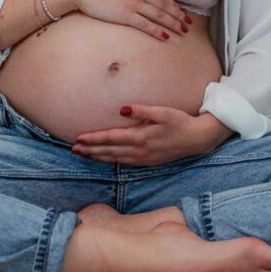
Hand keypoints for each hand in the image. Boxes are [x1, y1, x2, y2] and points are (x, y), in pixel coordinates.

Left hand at [71, 103, 218, 166]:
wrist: (196, 139)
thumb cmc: (179, 121)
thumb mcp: (162, 112)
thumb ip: (141, 110)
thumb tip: (122, 108)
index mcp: (140, 137)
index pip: (111, 138)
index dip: (94, 139)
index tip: (79, 139)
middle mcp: (139, 151)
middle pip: (109, 151)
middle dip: (90, 150)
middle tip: (73, 150)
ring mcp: (143, 159)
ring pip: (115, 159)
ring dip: (98, 157)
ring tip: (84, 155)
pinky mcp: (148, 162)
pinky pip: (125, 163)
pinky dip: (111, 161)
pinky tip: (105, 159)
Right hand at [76, 0, 191, 41]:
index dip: (174, 5)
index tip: (183, 12)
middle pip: (164, 6)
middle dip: (178, 16)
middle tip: (188, 24)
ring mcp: (133, 3)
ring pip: (159, 15)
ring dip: (173, 24)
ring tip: (182, 31)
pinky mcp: (125, 14)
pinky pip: (146, 24)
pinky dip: (157, 31)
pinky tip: (165, 37)